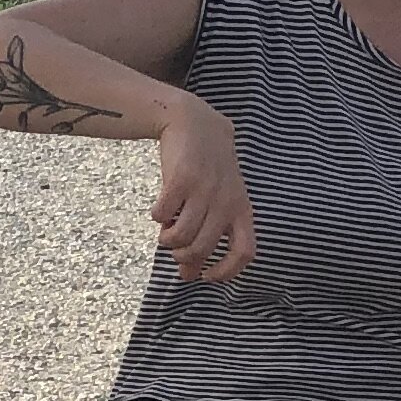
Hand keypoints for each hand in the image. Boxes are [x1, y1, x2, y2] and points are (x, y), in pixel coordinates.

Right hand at [152, 97, 254, 283]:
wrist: (194, 124)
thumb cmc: (207, 168)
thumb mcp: (217, 199)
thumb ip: (206, 234)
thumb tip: (188, 274)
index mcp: (241, 209)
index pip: (244, 252)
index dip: (225, 272)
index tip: (205, 276)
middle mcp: (226, 202)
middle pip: (202, 248)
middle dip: (182, 256)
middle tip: (174, 249)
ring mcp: (204, 191)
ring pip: (180, 235)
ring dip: (167, 239)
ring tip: (165, 231)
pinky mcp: (181, 179)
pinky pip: (162, 214)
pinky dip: (157, 217)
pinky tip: (160, 210)